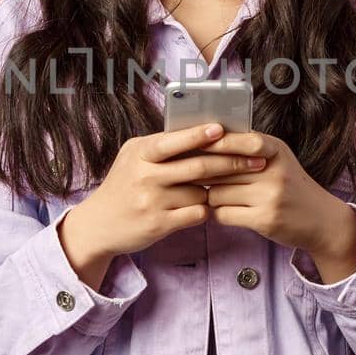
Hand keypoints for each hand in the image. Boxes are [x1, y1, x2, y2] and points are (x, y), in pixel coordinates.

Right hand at [57, 122, 268, 269]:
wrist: (99, 224)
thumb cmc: (123, 185)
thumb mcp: (133, 158)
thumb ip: (162, 146)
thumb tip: (203, 131)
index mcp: (140, 152)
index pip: (175, 140)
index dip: (201, 135)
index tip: (224, 130)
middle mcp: (145, 175)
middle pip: (197, 166)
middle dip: (231, 163)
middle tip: (256, 161)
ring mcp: (152, 201)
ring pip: (200, 192)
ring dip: (216, 190)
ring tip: (226, 187)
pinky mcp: (159, 224)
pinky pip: (197, 213)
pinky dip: (206, 209)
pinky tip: (206, 207)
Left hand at [189, 131, 355, 268]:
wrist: (321, 220)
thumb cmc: (291, 187)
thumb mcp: (278, 160)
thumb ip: (248, 150)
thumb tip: (204, 142)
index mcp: (274, 149)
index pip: (236, 140)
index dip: (211, 143)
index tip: (190, 146)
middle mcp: (272, 170)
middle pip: (220, 169)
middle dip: (201, 174)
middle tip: (183, 175)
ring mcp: (269, 196)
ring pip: (217, 193)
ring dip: (208, 197)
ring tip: (207, 196)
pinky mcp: (264, 219)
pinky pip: (223, 214)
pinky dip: (217, 214)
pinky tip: (220, 212)